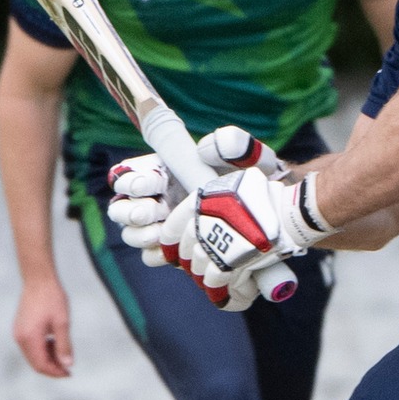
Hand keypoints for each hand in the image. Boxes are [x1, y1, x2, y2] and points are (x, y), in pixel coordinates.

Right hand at [13, 276, 72, 375]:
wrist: (38, 279)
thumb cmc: (52, 298)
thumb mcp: (62, 323)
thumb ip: (64, 345)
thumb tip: (68, 365)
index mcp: (30, 338)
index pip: (41, 365)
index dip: (56, 372)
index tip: (69, 373)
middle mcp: (20, 338)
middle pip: (35, 363)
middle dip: (52, 367)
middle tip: (68, 366)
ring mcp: (18, 333)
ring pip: (32, 356)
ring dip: (47, 358)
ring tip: (62, 350)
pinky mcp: (19, 328)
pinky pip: (30, 346)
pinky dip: (42, 349)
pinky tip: (54, 341)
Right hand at [105, 128, 286, 262]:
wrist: (276, 216)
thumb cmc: (257, 181)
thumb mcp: (251, 158)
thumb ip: (233, 144)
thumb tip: (204, 147)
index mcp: (165, 170)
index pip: (129, 173)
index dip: (133, 179)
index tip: (154, 184)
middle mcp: (158, 197)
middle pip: (121, 206)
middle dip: (130, 210)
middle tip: (152, 212)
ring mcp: (163, 225)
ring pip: (132, 232)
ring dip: (141, 234)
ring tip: (162, 234)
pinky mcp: (175, 249)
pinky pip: (152, 254)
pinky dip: (157, 254)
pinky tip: (174, 252)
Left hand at [162, 167, 332, 310]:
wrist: (288, 213)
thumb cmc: (269, 199)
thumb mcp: (236, 188)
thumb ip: (217, 203)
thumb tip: (210, 211)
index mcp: (199, 201)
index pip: (171, 230)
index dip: (171, 246)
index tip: (173, 256)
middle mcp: (199, 222)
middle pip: (187, 254)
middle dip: (197, 264)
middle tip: (213, 267)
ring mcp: (210, 244)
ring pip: (199, 271)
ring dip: (209, 279)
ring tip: (223, 282)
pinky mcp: (225, 265)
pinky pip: (214, 284)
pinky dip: (221, 293)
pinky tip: (226, 297)